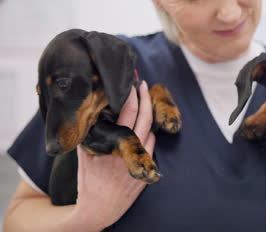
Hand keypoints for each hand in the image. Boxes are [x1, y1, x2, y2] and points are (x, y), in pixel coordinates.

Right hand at [71, 81, 155, 230]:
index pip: (127, 114)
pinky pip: (152, 147)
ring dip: (148, 119)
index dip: (132, 97)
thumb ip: (90, 135)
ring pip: (151, 133)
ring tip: (142, 105)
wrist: (100, 208)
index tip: (133, 84)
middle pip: (146, 119)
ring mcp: (142, 161)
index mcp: (114, 145)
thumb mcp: (85, 155)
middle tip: (145, 85)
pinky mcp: (149, 170)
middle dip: (147, 99)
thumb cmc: (90, 180)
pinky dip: (148, 136)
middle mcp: (130, 152)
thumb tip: (92, 112)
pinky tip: (143, 129)